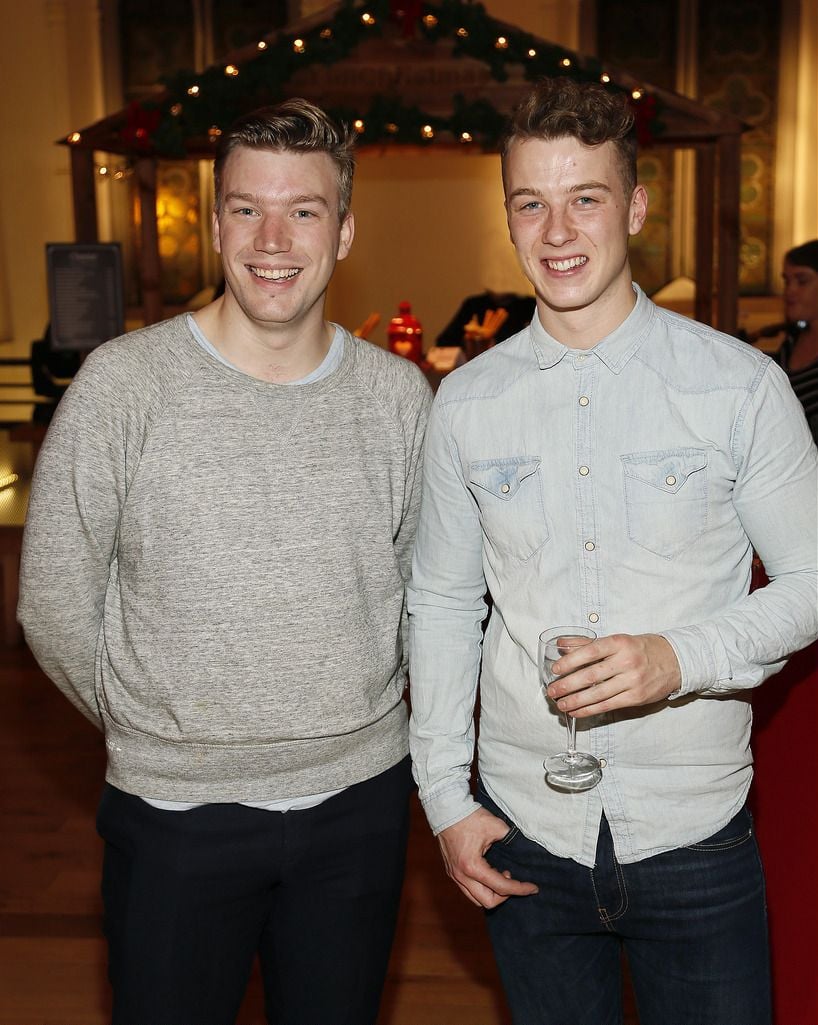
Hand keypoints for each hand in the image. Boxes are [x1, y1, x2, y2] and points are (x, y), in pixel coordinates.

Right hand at [437, 807, 538, 908]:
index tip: (533, 888)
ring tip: (501, 875)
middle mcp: (461, 876)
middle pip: (488, 902)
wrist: (447, 809)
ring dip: (492, 892)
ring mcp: (454, 875)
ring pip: (476, 899)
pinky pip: (469, 890)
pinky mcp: (452, 871)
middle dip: (505, 895)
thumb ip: (511, 839)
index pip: (501, 887)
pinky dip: (482, 887)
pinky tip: (490, 872)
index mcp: (472, 867)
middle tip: (513, 880)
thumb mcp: (496, 826)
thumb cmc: (469, 817)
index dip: (520, 889)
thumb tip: (523, 847)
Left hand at [547, 633, 680, 717]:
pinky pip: (608, 705)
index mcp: (619, 643)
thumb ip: (588, 643)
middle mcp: (626, 662)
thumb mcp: (617, 640)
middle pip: (591, 675)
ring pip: (598, 694)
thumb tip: (561, 644)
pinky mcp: (636, 697)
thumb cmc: (641, 649)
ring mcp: (632, 681)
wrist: (675, 661)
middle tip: (552, 691)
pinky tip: (577, 711)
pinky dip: (590, 710)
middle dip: (568, 685)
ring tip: (561, 704)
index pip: (590, 651)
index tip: (555, 670)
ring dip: (576, 701)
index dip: (570, 661)